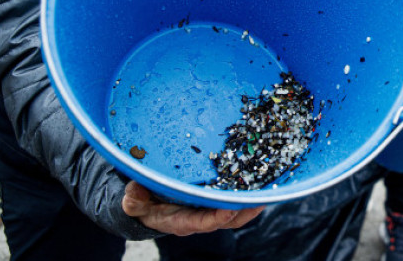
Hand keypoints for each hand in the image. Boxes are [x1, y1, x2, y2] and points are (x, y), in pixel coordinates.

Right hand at [122, 181, 263, 235]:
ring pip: (237, 211)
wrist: (146, 206)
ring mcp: (210, 210)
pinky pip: (234, 198)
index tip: (232, 207)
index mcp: (183, 222)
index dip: (220, 216)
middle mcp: (201, 219)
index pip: (206, 222)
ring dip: (252, 202)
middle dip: (246, 210)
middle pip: (230, 219)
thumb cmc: (142, 204)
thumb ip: (133, 200)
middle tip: (262, 198)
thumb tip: (134, 193)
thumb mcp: (134, 203)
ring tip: (269, 189)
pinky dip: (247, 192)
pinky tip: (260, 180)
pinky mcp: (215, 200)